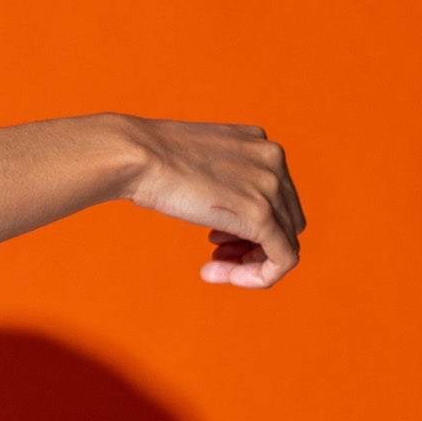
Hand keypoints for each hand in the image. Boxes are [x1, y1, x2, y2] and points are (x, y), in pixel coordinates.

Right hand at [119, 114, 305, 286]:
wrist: (136, 154)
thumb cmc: (149, 157)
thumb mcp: (197, 159)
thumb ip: (220, 176)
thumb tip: (222, 205)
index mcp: (259, 143)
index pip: (276, 196)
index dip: (249, 223)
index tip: (214, 237)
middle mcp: (273, 162)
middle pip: (285, 220)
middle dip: (252, 244)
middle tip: (215, 254)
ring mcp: (271, 188)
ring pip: (285, 243)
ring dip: (249, 263)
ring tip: (212, 268)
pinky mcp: (261, 216)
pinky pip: (281, 260)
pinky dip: (257, 277)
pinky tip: (216, 275)